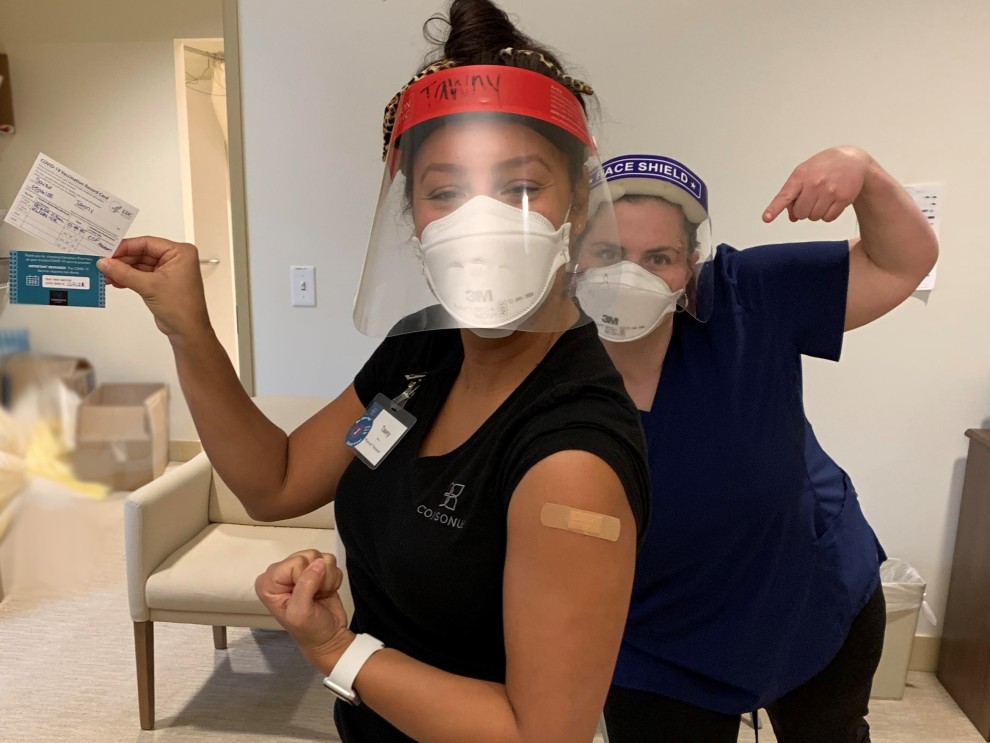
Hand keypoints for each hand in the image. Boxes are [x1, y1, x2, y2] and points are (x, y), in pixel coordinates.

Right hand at [96, 236, 211, 339]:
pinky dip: (128, 277)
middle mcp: (176, 259)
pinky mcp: (162, 282)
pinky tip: (115, 280)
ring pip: (140, 264)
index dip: (126, 247)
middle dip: (122, 260)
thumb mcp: (149, 286)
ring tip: (105, 273)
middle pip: (142, 253)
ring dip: (123, 270)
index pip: (148, 243)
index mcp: (181, 253)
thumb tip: (106, 263)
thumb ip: (124, 273)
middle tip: (103, 263)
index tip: (108, 251)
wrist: (187, 331)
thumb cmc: (182, 308)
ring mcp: (169, 271)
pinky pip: (141, 275)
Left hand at [255, 549, 352, 672]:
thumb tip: (319, 563)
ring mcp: (300, 570)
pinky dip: (332, 579)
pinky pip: (330, 562)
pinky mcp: (317, 570)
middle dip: (317, 577)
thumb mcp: (301, 612)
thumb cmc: (310, 630)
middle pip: (308, 556)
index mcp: (268, 582)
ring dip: (326, 578)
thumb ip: (306, 585)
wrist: (329, 638)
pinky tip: (325, 592)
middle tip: (314, 597)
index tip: (304, 598)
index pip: (294, 563)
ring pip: (321, 557)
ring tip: (319, 595)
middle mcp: (281, 573)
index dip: (305, 579)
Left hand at [763, 146, 873, 223]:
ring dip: (815, 212)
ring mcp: (830, 191)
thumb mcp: (804, 174)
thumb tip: (793, 218)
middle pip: (800, 213)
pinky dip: (827, 215)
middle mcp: (814, 183)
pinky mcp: (843, 198)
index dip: (774, 208)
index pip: (785, 195)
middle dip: (803, 209)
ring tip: (822, 197)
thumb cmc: (822, 168)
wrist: (852, 160)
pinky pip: (828, 218)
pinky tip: (831, 202)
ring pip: (813, 217)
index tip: (766, 218)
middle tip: (811, 197)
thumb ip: (793, 196)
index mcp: (800, 176)